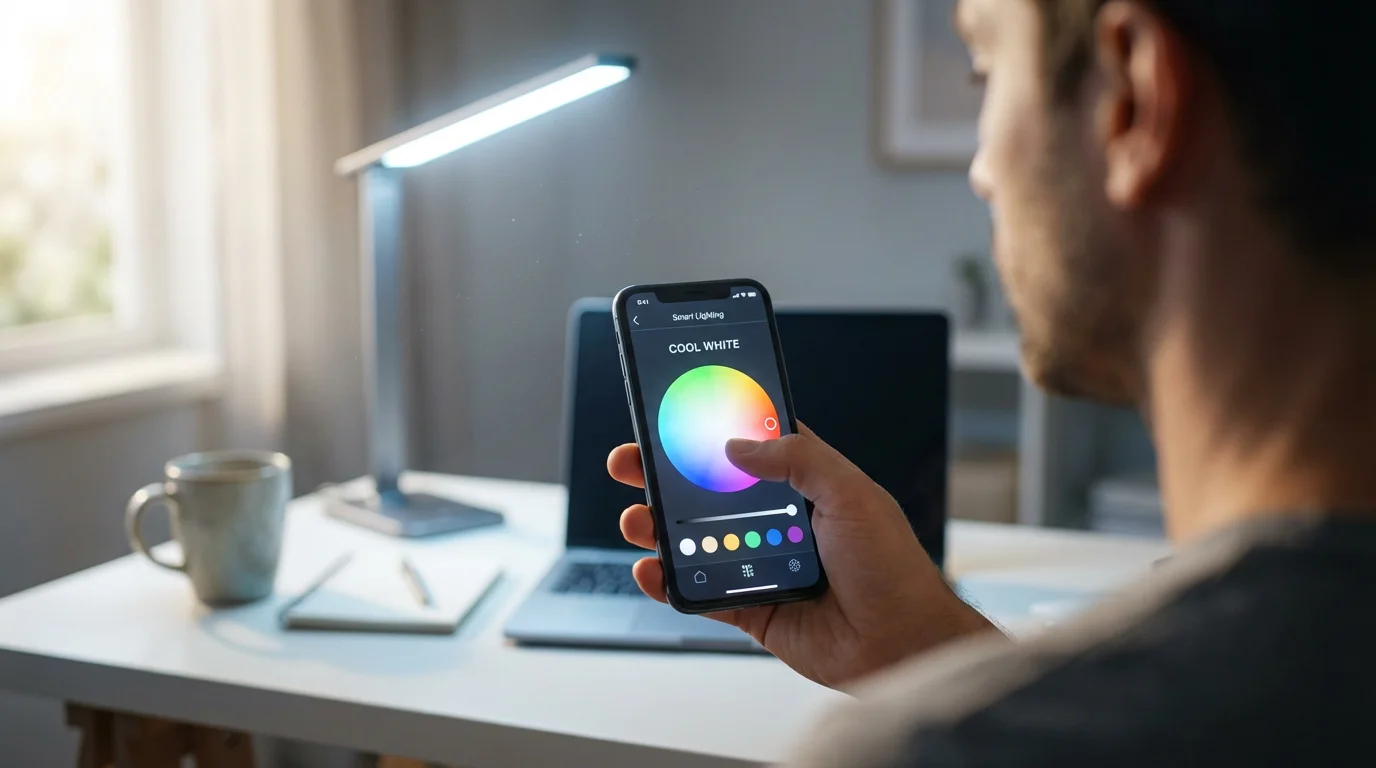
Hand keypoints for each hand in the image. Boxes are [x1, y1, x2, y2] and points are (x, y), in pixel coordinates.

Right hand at [608, 425, 995, 687]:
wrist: (902, 645)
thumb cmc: (893, 568)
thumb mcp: (852, 493)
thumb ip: (798, 458)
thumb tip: (739, 445)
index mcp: (805, 482)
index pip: (748, 443)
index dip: (710, 428)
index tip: (672, 412)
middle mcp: (777, 518)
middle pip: (707, 488)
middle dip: (663, 474)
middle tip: (630, 461)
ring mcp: (760, 561)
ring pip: (694, 537)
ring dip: (657, 526)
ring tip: (635, 519)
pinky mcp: (750, 607)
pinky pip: (699, 591)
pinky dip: (669, 581)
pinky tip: (651, 570)